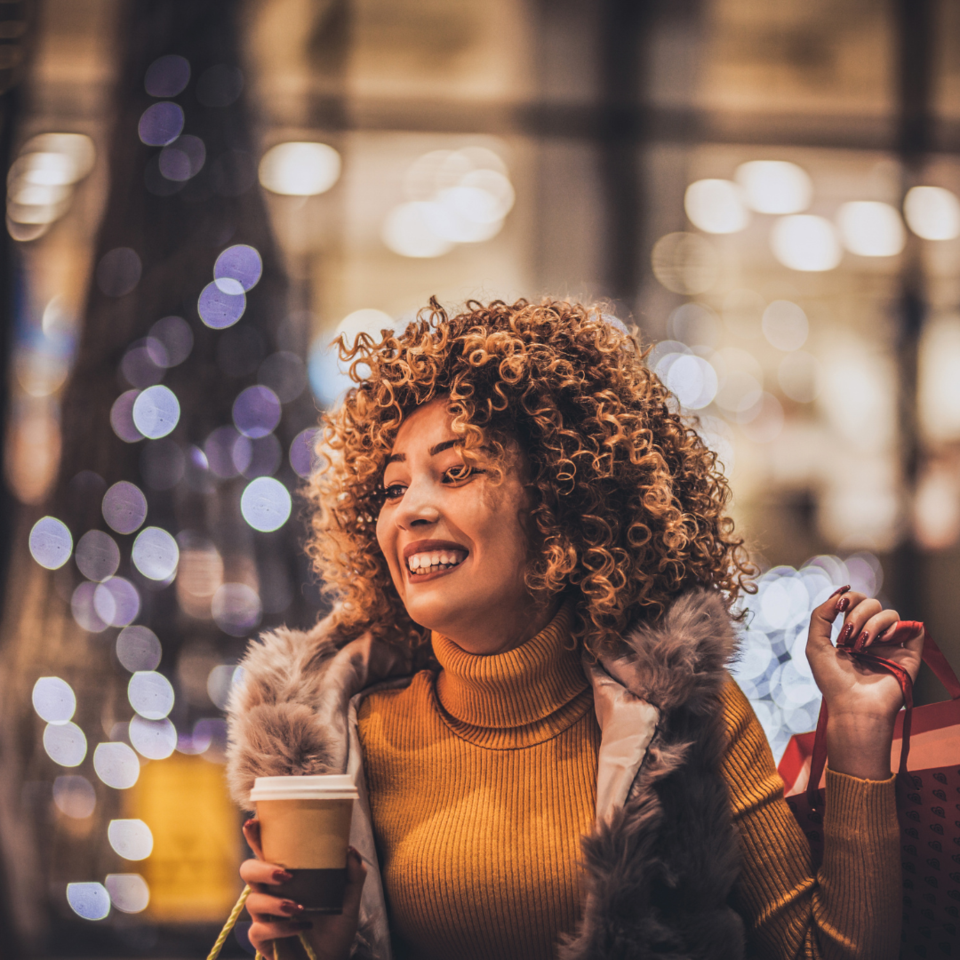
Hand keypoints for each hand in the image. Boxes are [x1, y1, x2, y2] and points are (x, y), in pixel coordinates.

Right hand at [240, 818, 366, 959]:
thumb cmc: (337, 925)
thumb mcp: (350, 898)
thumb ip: (353, 873)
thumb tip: (349, 849)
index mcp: (287, 874)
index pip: (266, 850)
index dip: (255, 836)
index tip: (253, 822)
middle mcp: (271, 891)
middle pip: (248, 870)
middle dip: (262, 868)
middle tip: (286, 874)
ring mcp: (264, 916)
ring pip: (252, 900)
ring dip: (276, 902)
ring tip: (299, 907)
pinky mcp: (263, 941)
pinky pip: (259, 930)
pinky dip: (281, 928)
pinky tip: (300, 926)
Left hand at [805, 587, 923, 780]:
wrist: (853, 707)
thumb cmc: (833, 681)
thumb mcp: (815, 645)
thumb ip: (821, 616)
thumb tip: (839, 594)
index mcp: (852, 634)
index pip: (856, 602)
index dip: (849, 598)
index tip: (840, 607)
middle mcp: (873, 637)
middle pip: (872, 603)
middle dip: (857, 613)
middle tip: (848, 636)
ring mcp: (891, 645)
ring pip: (890, 613)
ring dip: (872, 623)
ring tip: (863, 645)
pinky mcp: (909, 655)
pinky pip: (912, 628)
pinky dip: (897, 628)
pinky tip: (883, 641)